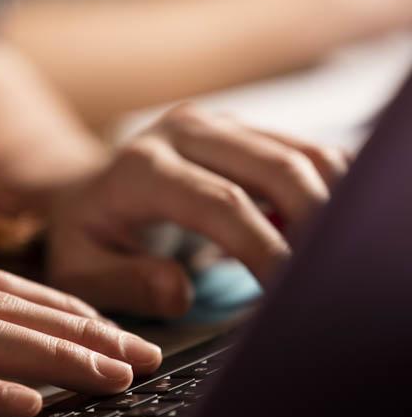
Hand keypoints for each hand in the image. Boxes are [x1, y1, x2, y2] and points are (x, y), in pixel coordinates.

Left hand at [48, 106, 346, 317]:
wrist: (85, 191)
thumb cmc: (86, 237)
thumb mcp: (81, 269)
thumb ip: (125, 281)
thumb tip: (178, 290)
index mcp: (141, 169)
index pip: (220, 203)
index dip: (263, 247)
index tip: (289, 292)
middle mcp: (183, 132)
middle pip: (274, 166)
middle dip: (315, 221)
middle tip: (329, 276)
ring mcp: (215, 124)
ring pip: (297, 152)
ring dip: (330, 200)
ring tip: (335, 254)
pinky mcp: (239, 129)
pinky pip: (299, 149)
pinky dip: (326, 185)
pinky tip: (326, 226)